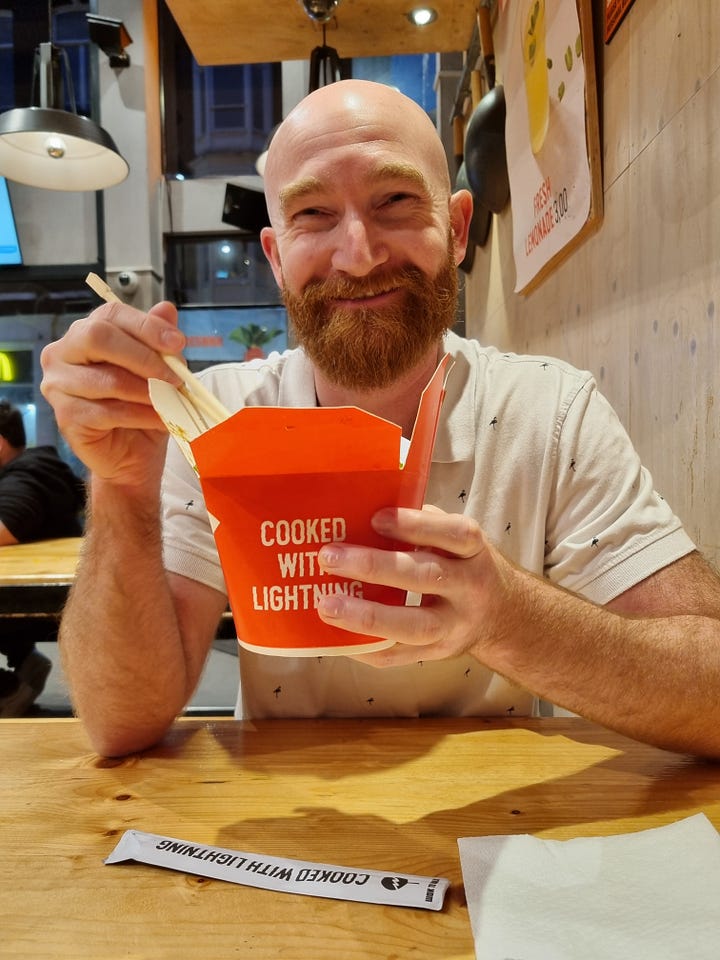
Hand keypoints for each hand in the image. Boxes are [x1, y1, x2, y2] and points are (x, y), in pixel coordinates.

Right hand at [40, 301, 184, 488]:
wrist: (133, 453)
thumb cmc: (142, 407)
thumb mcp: (158, 371)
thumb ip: (158, 341)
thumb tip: (167, 309)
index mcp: (85, 332)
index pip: (111, 314)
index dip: (146, 326)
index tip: (178, 343)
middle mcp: (62, 352)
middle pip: (98, 337)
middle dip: (144, 357)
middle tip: (175, 377)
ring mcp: (58, 384)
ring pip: (109, 379)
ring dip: (148, 392)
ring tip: (173, 401)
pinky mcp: (65, 416)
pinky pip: (109, 411)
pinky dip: (142, 415)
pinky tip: (160, 419)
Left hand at [316, 505, 509, 666]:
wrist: (503, 616)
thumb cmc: (463, 564)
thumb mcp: (456, 539)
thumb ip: (422, 524)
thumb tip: (363, 506)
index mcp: (473, 551)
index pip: (452, 534)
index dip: (415, 525)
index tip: (375, 518)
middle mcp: (469, 589)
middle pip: (425, 578)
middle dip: (374, 567)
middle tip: (329, 557)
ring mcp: (455, 627)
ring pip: (413, 626)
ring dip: (366, 616)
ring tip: (326, 605)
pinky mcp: (437, 654)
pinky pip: (399, 657)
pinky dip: (365, 648)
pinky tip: (335, 637)